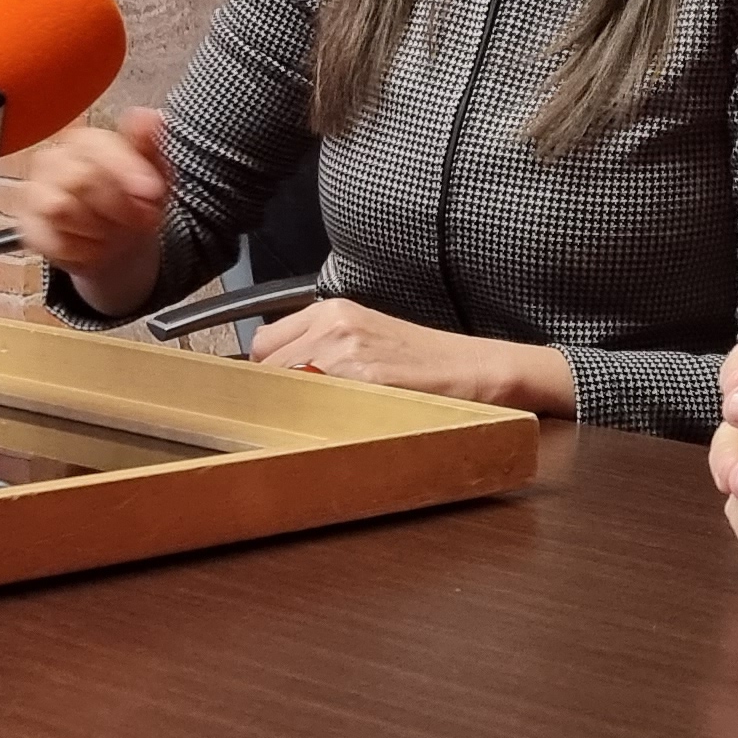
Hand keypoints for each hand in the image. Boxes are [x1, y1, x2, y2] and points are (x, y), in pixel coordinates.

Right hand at [0, 107, 172, 317]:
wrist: (121, 245)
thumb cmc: (133, 202)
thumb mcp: (153, 172)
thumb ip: (148, 145)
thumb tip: (149, 117)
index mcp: (85, 140)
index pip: (96, 144)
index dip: (126, 169)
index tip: (152, 192)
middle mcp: (53, 160)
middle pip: (80, 178)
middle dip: (117, 206)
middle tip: (137, 219)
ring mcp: (35, 193)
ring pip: (60, 208)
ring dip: (98, 228)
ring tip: (113, 231)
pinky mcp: (28, 227)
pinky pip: (54, 240)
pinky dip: (83, 250)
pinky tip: (94, 246)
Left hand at [250, 296, 574, 415]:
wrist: (474, 370)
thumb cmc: (424, 363)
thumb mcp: (366, 339)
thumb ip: (322, 348)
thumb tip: (281, 379)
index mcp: (331, 311)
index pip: (262, 344)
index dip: (269, 374)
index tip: (280, 393)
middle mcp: (332, 325)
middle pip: (266, 368)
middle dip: (278, 393)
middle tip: (303, 413)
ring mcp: (345, 352)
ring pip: (283, 390)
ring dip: (294, 410)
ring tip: (323, 421)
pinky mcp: (362, 380)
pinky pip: (312, 407)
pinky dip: (316, 421)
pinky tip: (338, 426)